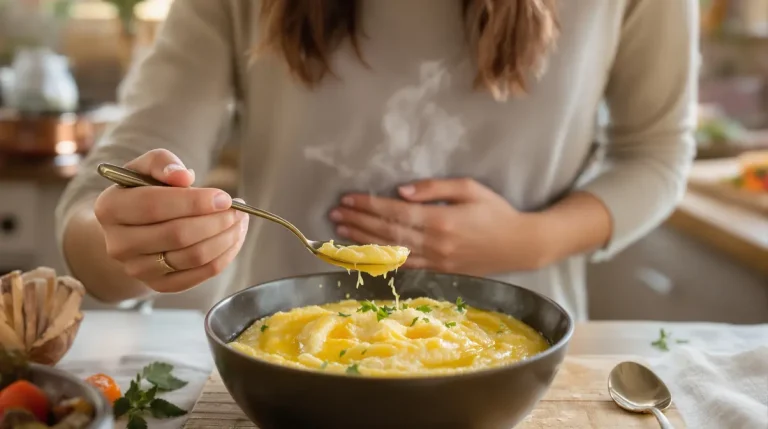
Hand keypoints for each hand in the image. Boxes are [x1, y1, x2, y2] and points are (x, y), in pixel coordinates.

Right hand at [93, 149, 248, 292]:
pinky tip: (233, 238)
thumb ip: (162, 162)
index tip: (224, 197)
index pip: (155, 205)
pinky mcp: (158, 285)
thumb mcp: (146, 167)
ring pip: (193, 256)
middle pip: (178, 235)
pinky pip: (200, 274)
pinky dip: (224, 256)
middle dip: (216, 221)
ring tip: (239, 221)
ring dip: (225, 238)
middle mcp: (118, 243)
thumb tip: (183, 176)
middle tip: (238, 209)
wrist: (131, 227)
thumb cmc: (143, 191)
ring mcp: (137, 268)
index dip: (194, 202)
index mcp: (110, 208)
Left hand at [329, 178, 550, 275]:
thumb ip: (434, 188)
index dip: (368, 205)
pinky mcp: (439, 271)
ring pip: (391, 252)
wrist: (520, 245)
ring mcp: (436, 260)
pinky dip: (382, 261)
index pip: (395, 212)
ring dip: (364, 242)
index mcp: (440, 219)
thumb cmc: (497, 212)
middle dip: (358, 222)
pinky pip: (405, 266)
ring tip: (341, 233)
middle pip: (387, 232)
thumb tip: (400, 191)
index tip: (347, 199)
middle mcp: (434, 243)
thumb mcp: (470, 189)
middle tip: (335, 215)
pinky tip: (365, 255)